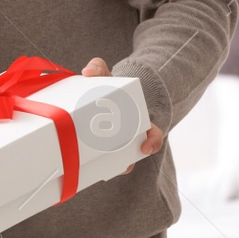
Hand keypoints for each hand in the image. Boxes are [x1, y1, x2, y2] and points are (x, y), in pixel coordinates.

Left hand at [80, 57, 166, 176]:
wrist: (102, 98)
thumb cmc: (106, 88)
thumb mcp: (105, 76)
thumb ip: (98, 68)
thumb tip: (88, 72)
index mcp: (138, 120)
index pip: (153, 135)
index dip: (152, 142)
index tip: (145, 147)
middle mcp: (130, 137)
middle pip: (133, 155)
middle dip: (128, 162)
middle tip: (122, 165)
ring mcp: (115, 146)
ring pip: (118, 164)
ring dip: (112, 168)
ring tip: (102, 170)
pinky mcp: (99, 152)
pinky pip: (100, 165)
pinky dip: (95, 168)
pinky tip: (85, 170)